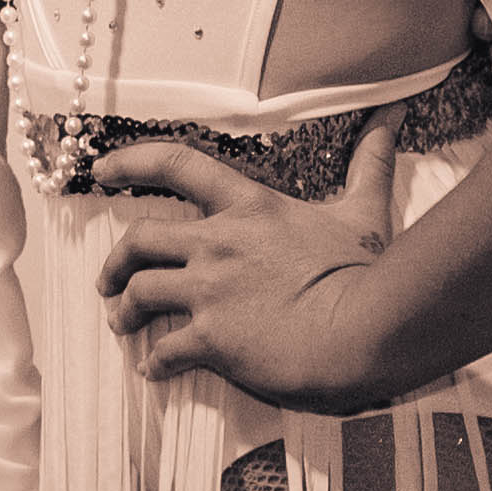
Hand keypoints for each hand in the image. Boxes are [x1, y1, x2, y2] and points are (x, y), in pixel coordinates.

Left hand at [88, 134, 403, 412]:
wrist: (367, 330)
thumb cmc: (368, 273)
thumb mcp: (366, 211)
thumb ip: (370, 165)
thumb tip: (390, 121)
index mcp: (249, 207)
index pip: (177, 165)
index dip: (131, 162)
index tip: (101, 169)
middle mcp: (218, 243)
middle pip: (140, 238)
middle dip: (116, 259)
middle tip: (108, 279)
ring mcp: (210, 292)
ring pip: (140, 293)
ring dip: (124, 311)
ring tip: (122, 324)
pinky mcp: (212, 339)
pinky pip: (165, 350)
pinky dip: (154, 361)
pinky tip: (155, 370)